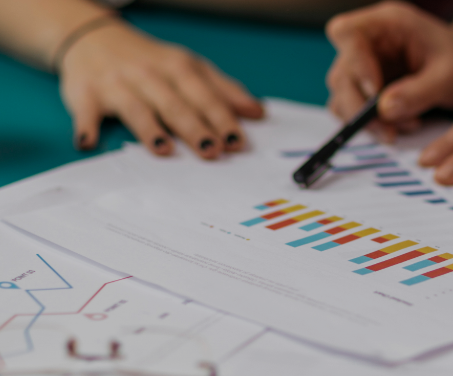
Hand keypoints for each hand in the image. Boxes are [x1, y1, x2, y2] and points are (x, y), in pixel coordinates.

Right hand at [59, 22, 263, 158]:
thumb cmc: (150, 61)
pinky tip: (88, 142)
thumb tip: (257, 112)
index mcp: (177, 67)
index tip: (237, 141)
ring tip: (165, 149)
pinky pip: (85, 111)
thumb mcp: (189, 68)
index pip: (204, 95)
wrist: (92, 37)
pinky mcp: (84, 93)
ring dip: (149, 129)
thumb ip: (223, 90)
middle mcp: (148, 74)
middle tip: (212, 150)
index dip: (221, 118)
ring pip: (135, 107)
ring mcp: (116, 84)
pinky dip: (86, 126)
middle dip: (194, 127)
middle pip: (174, 103)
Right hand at [325, 1, 452, 140]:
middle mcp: (371, 43)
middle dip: (359, 107)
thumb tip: (384, 110)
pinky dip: (375, 125)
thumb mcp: (451, 75)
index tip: (374, 91)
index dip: (354, 63)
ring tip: (404, 128)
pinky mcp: (371, 90)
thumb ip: (419, 92)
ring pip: (344, 96)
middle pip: (341, 73)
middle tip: (387, 130)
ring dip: (367, 120)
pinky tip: (403, 126)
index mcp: (387, 24)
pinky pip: (357, 111)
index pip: (347, 34)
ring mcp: (368, 67)